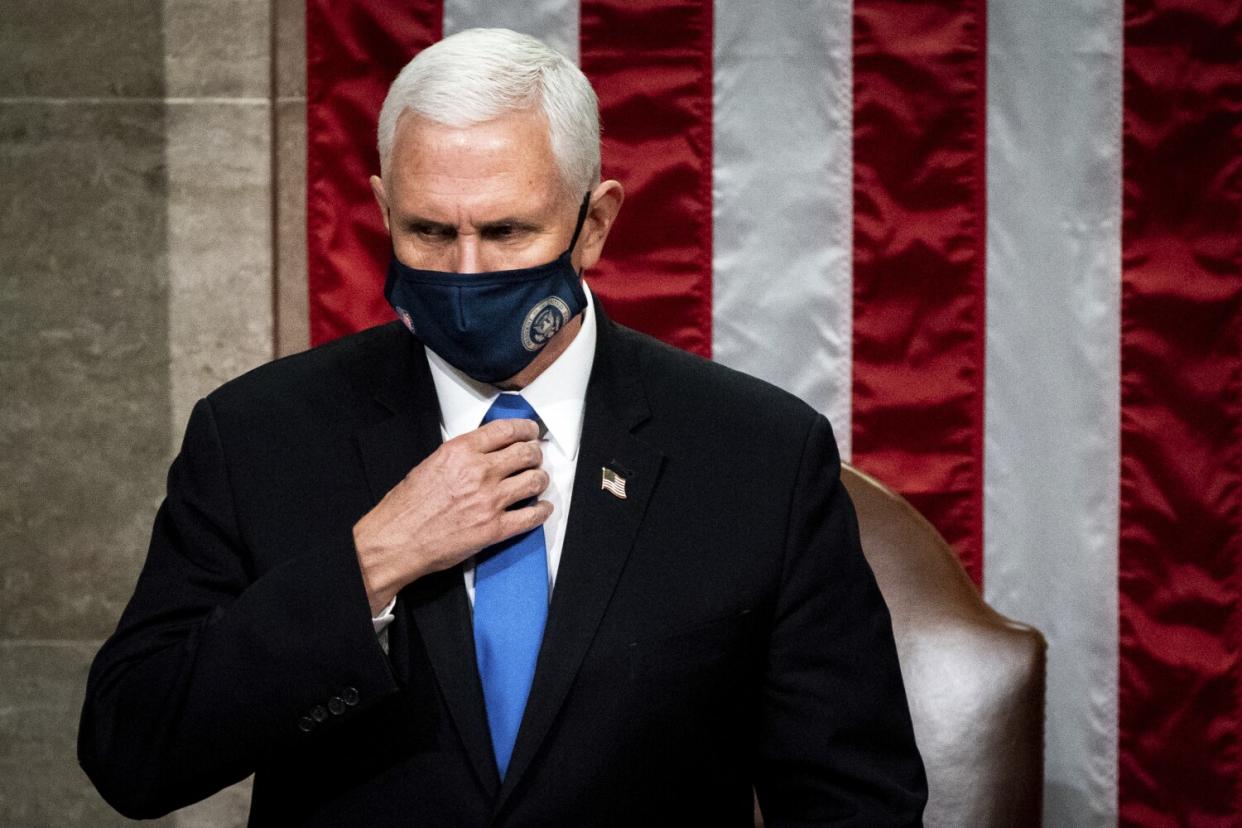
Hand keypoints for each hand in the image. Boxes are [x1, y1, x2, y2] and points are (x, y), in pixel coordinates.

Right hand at [352, 418, 551, 614]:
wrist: (396, 540)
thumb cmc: (406, 507)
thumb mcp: (431, 464)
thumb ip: (461, 455)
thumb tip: (483, 451)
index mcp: (460, 452)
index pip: (506, 430)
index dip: (525, 429)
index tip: (531, 431)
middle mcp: (479, 472)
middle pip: (525, 453)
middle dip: (535, 453)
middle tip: (535, 457)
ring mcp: (489, 501)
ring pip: (534, 481)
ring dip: (540, 479)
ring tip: (538, 480)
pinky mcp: (494, 529)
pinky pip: (531, 516)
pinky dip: (542, 510)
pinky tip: (542, 508)